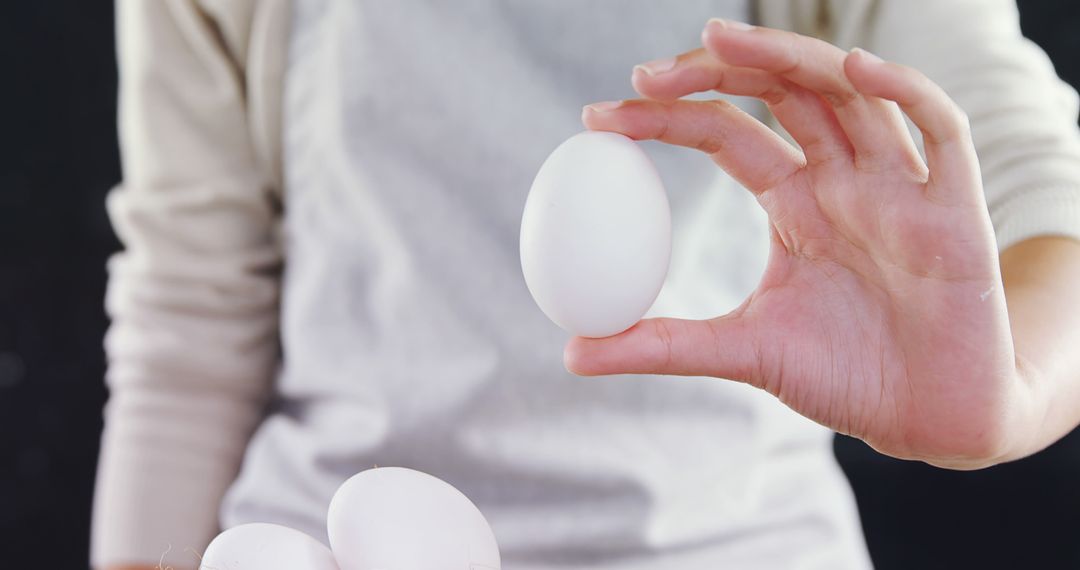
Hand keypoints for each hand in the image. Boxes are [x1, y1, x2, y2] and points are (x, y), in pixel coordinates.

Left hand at [566, 19, 1028, 468]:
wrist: (931, 418)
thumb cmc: (846, 376)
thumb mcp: (744, 352)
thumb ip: (664, 344)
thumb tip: (572, 353)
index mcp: (796, 203)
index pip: (725, 134)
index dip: (667, 116)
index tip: (599, 119)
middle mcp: (845, 179)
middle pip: (783, 93)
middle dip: (717, 71)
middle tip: (645, 73)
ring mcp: (900, 185)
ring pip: (848, 92)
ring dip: (788, 59)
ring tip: (723, 40)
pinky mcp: (956, 207)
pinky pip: (937, 126)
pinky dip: (900, 90)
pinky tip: (851, 70)